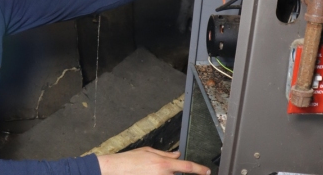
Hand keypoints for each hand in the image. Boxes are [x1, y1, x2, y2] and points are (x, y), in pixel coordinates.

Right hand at [96, 147, 210, 174]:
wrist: (115, 169)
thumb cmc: (129, 160)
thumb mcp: (148, 151)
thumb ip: (165, 154)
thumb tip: (177, 155)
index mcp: (163, 164)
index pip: (187, 166)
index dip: (200, 169)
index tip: (207, 171)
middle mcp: (163, 174)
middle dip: (178, 172)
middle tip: (164, 168)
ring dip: (168, 173)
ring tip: (152, 169)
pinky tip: (152, 172)